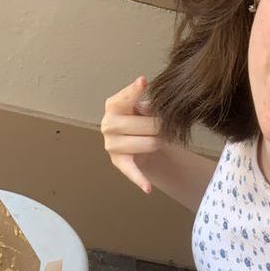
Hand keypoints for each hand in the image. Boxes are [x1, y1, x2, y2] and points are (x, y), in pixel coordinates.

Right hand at [100, 76, 165, 193]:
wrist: (140, 143)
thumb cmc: (142, 121)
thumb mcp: (145, 109)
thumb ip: (147, 106)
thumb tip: (154, 110)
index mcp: (114, 105)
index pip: (126, 97)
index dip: (135, 90)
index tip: (143, 81)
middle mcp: (108, 123)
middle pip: (146, 124)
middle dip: (159, 126)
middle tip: (160, 127)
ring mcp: (111, 144)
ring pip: (148, 143)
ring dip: (158, 142)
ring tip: (156, 140)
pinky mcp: (118, 162)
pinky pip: (132, 171)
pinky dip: (140, 180)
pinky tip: (148, 188)